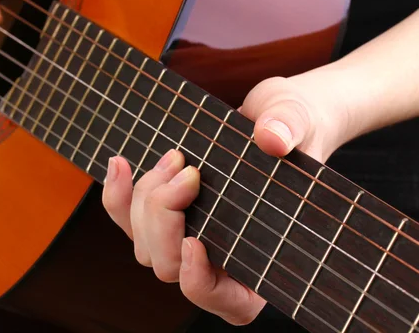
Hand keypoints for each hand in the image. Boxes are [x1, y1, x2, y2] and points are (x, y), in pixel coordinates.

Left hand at [102, 74, 349, 324]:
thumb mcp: (300, 121)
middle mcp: (222, 257)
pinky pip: (129, 220)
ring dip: (145, 202)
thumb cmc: (297, 127)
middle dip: (165, 220)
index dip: (201, 281)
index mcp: (264, 259)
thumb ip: (290, 128)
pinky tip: (120, 163)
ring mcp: (190, 236)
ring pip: (145, 246)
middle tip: (188, 170)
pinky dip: (118, 197)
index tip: (193, 242)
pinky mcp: (166, 214)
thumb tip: (272, 138)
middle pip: (171, 267)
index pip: (229, 302)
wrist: (275, 115)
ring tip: (173, 157)